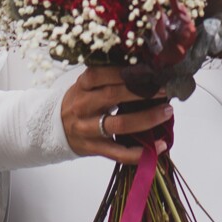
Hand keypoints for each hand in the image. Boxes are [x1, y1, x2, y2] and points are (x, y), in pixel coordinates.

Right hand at [59, 66, 173, 166]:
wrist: (54, 129)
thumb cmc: (79, 102)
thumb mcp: (86, 85)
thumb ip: (108, 77)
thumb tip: (144, 69)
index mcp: (83, 86)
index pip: (103, 74)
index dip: (128, 72)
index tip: (150, 70)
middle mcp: (84, 106)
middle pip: (114, 96)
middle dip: (143, 92)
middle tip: (165, 89)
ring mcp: (88, 129)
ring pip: (120, 124)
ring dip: (147, 119)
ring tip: (166, 112)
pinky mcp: (95, 148)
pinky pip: (119, 152)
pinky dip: (140, 152)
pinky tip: (158, 147)